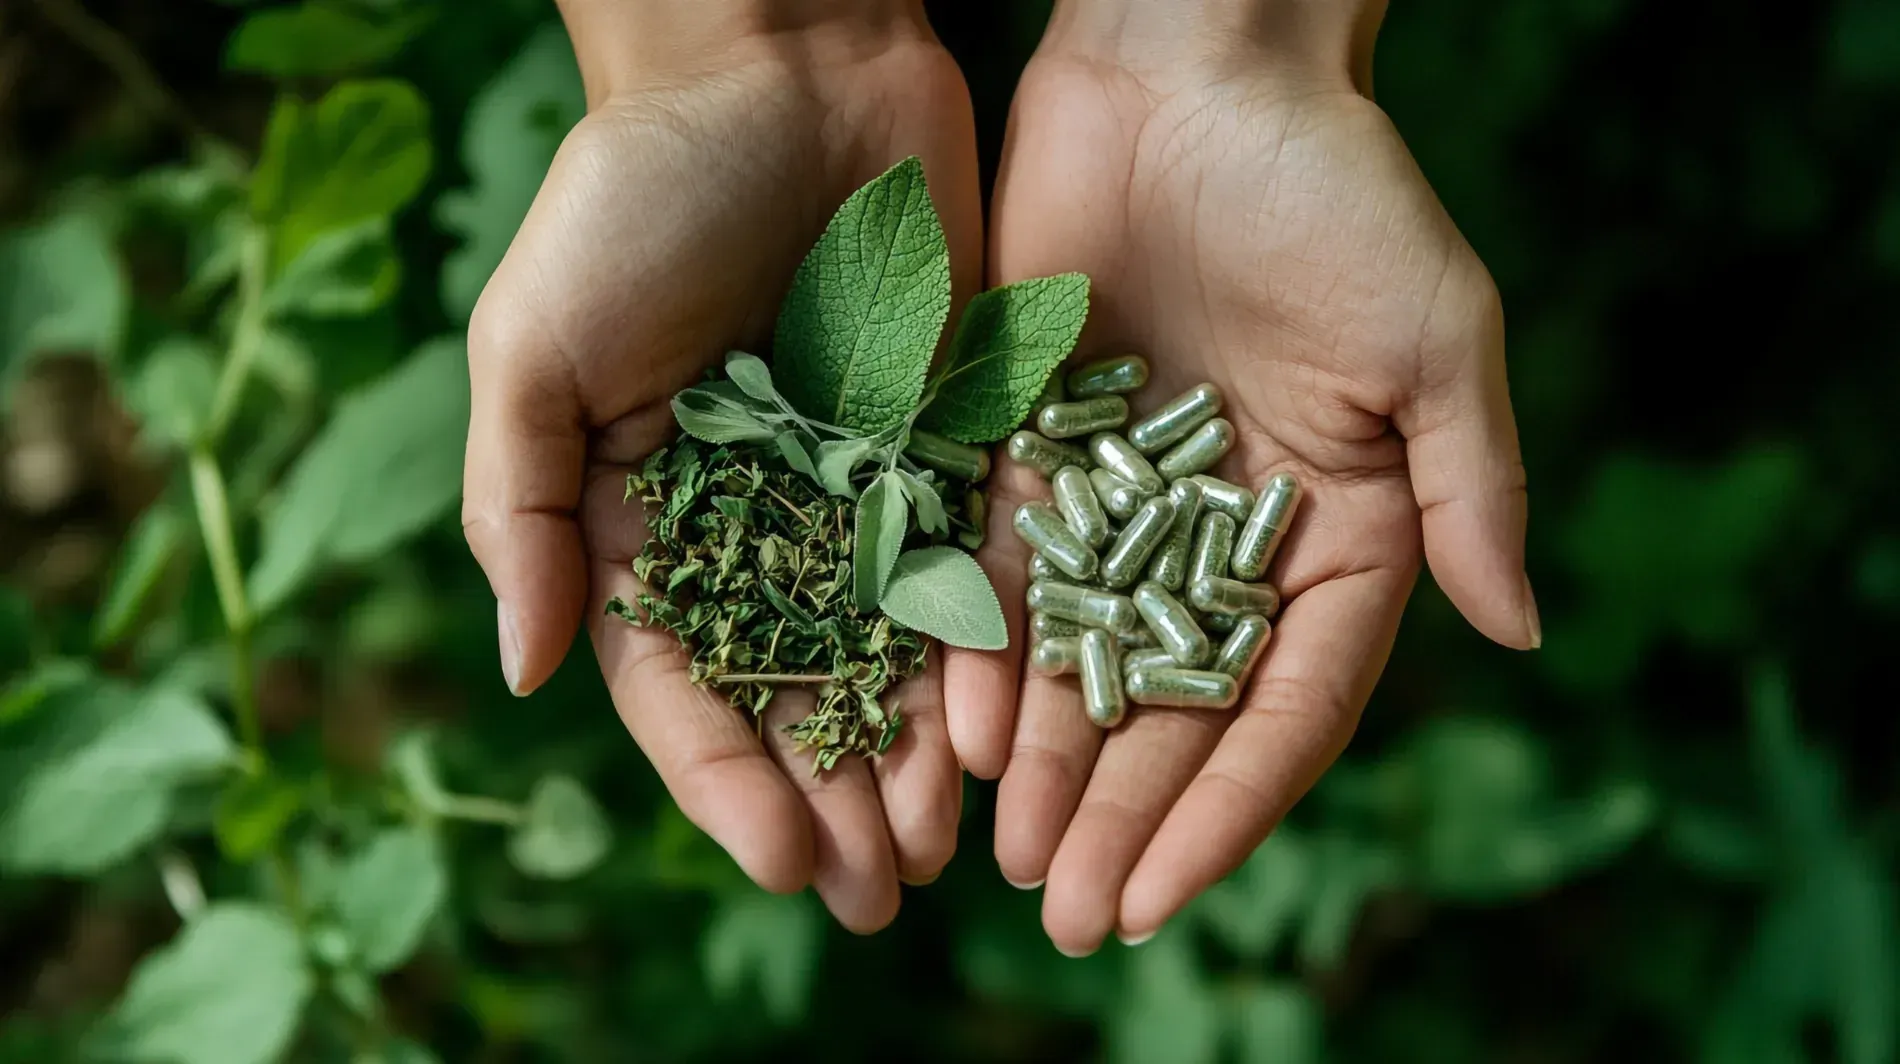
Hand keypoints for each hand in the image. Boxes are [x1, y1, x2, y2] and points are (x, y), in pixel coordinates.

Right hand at [461, 5, 982, 930]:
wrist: (779, 69)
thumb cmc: (634, 198)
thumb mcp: (536, 350)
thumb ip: (527, 509)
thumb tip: (526, 670)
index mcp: (648, 514)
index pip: (684, 681)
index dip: (728, 778)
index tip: (783, 860)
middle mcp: (755, 519)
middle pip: (796, 689)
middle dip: (832, 795)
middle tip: (881, 896)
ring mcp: (856, 486)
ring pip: (889, 651)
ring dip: (911, 755)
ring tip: (947, 849)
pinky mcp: (946, 438)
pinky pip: (966, 566)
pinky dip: (979, 651)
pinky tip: (1003, 732)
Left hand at [950, 1, 1536, 953]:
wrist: (1188, 69)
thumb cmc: (1336, 191)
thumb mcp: (1435, 338)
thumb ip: (1469, 489)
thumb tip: (1523, 634)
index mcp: (1337, 531)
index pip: (1286, 706)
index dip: (1228, 809)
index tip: (1163, 894)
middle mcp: (1222, 537)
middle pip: (1171, 710)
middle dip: (1123, 815)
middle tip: (1068, 917)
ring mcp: (1117, 501)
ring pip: (1077, 663)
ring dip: (1045, 766)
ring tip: (1007, 862)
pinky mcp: (1026, 450)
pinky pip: (1000, 576)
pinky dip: (979, 658)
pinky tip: (953, 738)